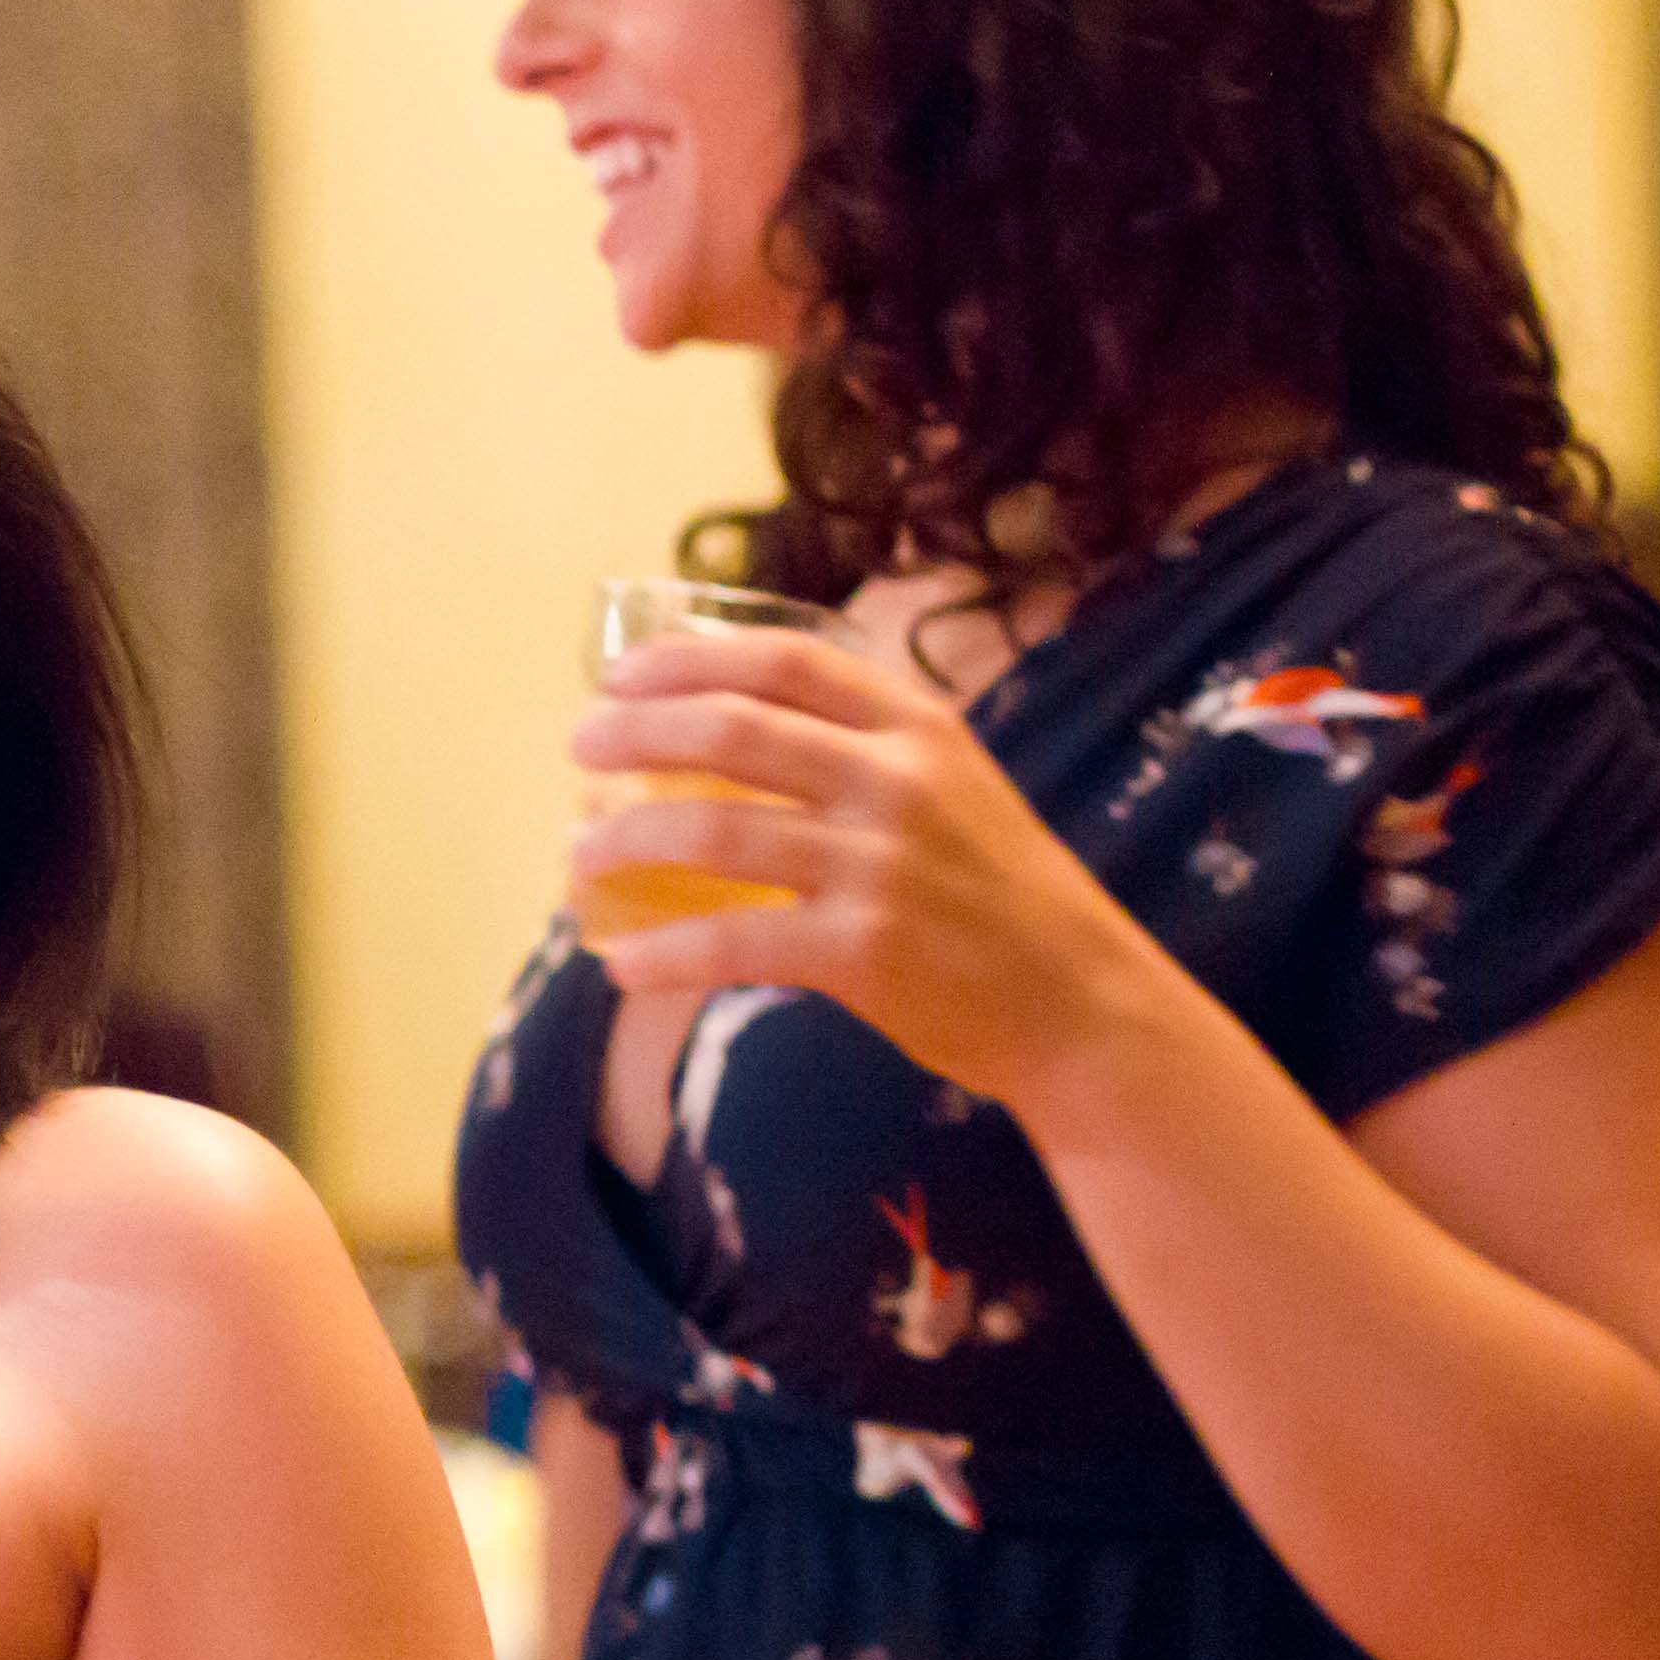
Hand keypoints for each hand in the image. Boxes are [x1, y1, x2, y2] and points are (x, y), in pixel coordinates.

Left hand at [569, 620, 1172, 1114]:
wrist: (1081, 1001)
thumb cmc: (999, 893)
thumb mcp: (951, 785)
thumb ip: (862, 748)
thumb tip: (726, 721)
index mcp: (917, 728)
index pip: (785, 662)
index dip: (688, 658)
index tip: (619, 673)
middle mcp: (898, 781)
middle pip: (732, 730)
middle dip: (635, 732)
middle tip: (579, 747)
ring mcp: (881, 865)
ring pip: (713, 832)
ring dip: (624, 840)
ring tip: (578, 853)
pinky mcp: (864, 950)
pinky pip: (730, 943)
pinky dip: (661, 955)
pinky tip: (617, 963)